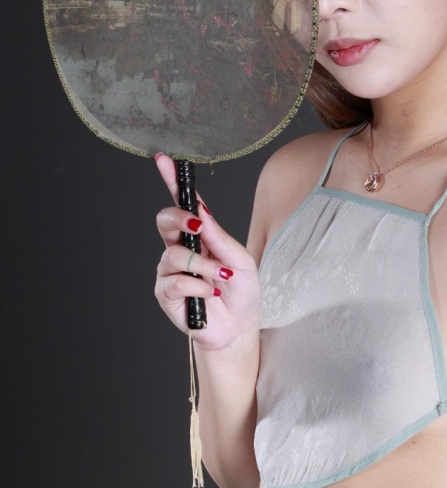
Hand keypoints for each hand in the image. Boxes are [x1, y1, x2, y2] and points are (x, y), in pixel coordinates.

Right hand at [153, 152, 260, 351]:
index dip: (172, 180)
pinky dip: (197, 285)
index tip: (164, 159)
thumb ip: (219, 237)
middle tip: (197, 226)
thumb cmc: (242, 293)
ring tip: (218, 279)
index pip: (182, 204)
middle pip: (164, 220)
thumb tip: (201, 211)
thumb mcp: (240, 259)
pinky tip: (209, 294)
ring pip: (173, 253)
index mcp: (199, 235)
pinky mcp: (166, 293)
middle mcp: (180, 249)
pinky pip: (175, 280)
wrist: (240, 328)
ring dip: (202, 265)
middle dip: (179, 218)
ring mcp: (170, 270)